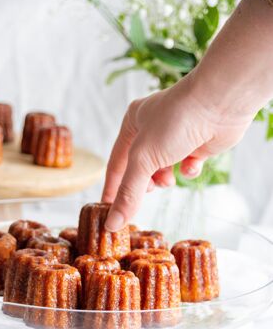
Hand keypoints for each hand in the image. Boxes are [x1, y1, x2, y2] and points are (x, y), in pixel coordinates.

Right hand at [102, 73, 254, 230]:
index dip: (112, 189)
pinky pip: (186, 167)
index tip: (108, 211)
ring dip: (165, 179)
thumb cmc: (176, 121)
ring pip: (163, 171)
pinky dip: (187, 171)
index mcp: (132, 124)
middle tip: (147, 191)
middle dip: (144, 183)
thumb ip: (128, 194)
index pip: (115, 164)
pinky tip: (192, 164)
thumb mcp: (144, 159)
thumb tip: (113, 224)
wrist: (220, 104)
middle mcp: (152, 130)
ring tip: (169, 177)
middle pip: (139, 170)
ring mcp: (176, 138)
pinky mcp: (196, 145)